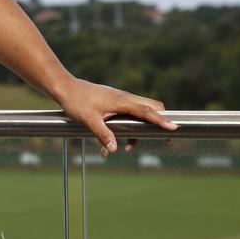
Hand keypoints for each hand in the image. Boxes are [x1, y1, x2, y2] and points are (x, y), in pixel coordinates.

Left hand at [52, 78, 176, 155]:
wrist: (66, 88)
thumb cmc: (76, 102)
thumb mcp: (88, 120)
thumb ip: (103, 134)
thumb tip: (114, 150)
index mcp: (122, 101)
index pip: (147, 111)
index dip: (160, 120)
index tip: (173, 128)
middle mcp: (125, 98)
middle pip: (151, 107)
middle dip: (158, 122)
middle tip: (163, 138)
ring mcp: (121, 100)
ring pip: (140, 113)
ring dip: (137, 131)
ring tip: (127, 148)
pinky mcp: (115, 103)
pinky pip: (129, 115)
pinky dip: (127, 128)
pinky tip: (110, 144)